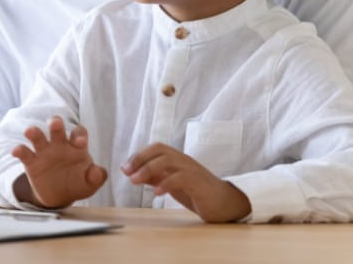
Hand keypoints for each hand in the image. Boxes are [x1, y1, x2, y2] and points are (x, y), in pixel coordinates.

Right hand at [11, 117, 106, 208]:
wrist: (59, 197)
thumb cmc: (77, 184)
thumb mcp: (90, 184)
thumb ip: (97, 177)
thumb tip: (98, 171)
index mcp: (76, 147)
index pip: (78, 133)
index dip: (79, 135)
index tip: (80, 143)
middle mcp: (59, 145)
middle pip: (56, 128)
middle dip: (55, 123)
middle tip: (54, 124)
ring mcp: (44, 152)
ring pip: (38, 137)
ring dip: (34, 132)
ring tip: (30, 132)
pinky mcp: (31, 162)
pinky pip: (24, 153)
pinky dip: (19, 150)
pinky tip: (16, 151)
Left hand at [121, 143, 251, 222]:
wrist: (226, 205)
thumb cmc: (197, 193)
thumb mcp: (171, 184)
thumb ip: (154, 177)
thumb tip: (131, 172)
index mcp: (178, 159)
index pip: (156, 148)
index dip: (139, 155)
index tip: (125, 168)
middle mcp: (184, 161)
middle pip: (160, 150)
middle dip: (140, 159)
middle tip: (127, 173)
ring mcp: (193, 171)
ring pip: (169, 160)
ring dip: (149, 169)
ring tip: (136, 180)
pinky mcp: (200, 184)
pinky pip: (182, 178)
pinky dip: (167, 183)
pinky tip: (157, 193)